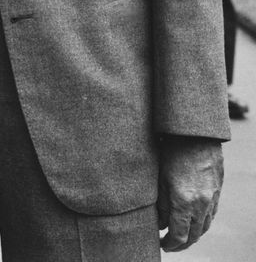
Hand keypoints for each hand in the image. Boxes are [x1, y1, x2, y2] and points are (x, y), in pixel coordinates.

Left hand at [157, 136, 222, 251]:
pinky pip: (211, 213)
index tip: (162, 245)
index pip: (179, 235)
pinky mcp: (218, 190)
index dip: (170, 244)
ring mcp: (212, 197)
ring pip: (205, 226)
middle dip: (182, 244)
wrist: (195, 133)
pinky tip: (194, 220)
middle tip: (170, 245)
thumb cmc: (170, 151)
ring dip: (194, 235)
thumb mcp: (159, 177)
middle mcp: (202, 203)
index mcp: (184, 201)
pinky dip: (202, 222)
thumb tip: (161, 224)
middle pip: (194, 235)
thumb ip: (161, 204)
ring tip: (181, 236)